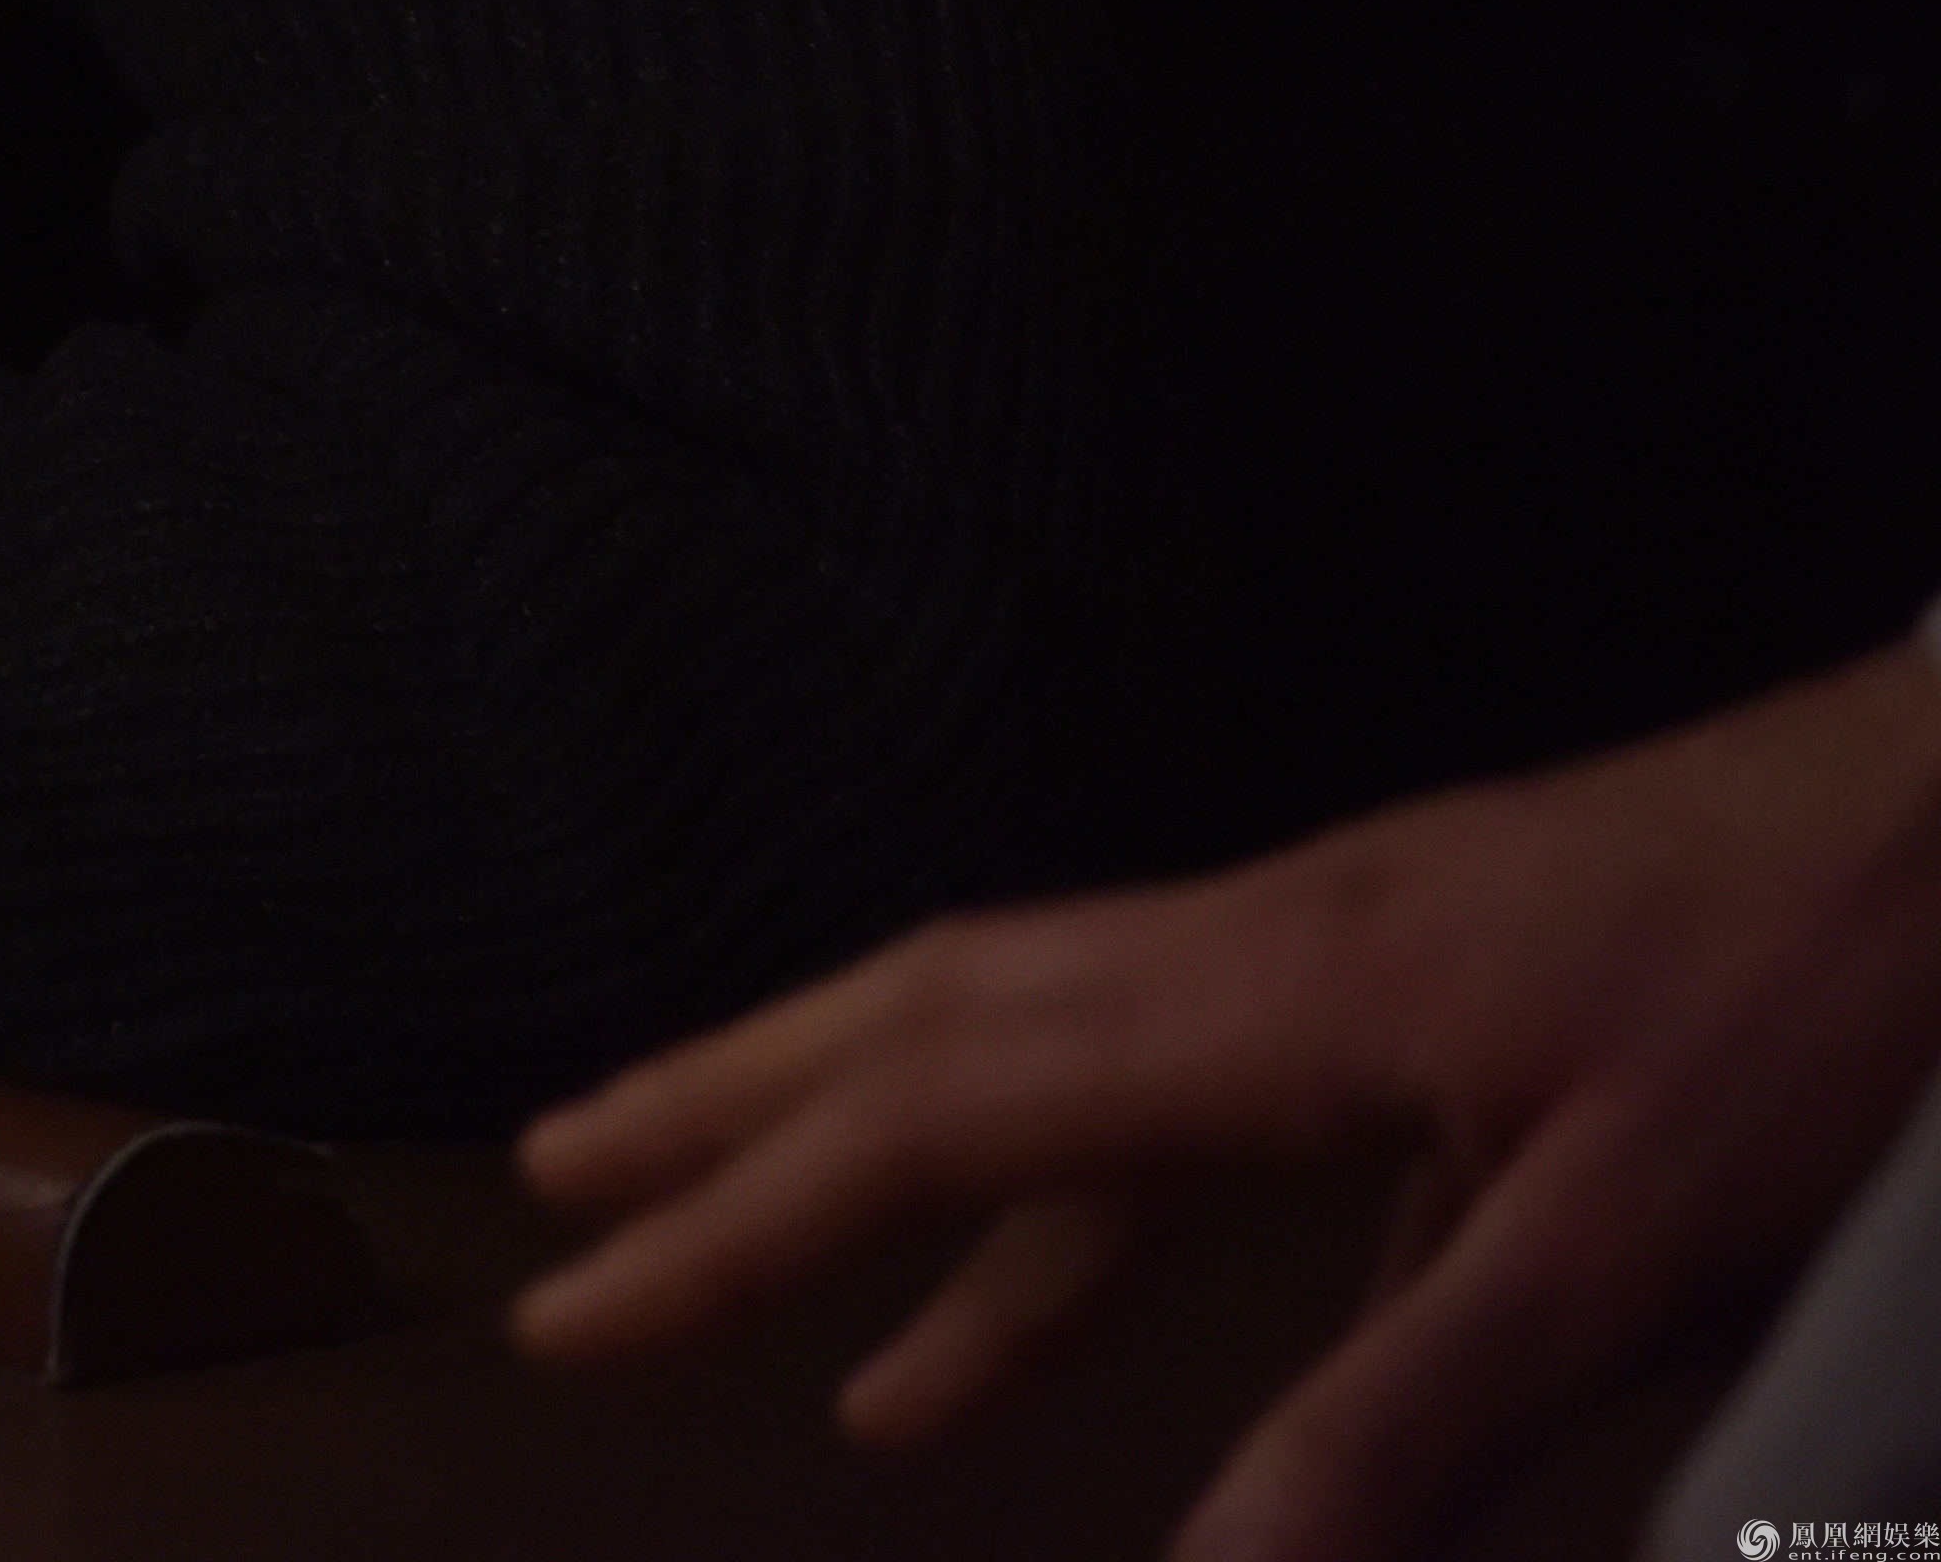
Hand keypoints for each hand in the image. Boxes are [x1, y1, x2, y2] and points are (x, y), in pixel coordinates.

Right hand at [512, 638, 1940, 1561]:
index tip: (579, 1298)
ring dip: (885, 1160)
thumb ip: (1414, 1413)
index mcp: (1262, 1004)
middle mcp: (1247, 953)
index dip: (740, 1218)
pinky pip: (1185, 1099)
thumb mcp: (1629, 1237)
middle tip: (554, 1184)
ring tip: (800, 1321)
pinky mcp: (1410, 983)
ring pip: (1030, 1041)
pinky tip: (1104, 1325)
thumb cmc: (1812, 995)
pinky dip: (1095, 1213)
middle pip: (919, 1022)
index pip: (931, 1114)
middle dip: (728, 1116)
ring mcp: (1324, 954)